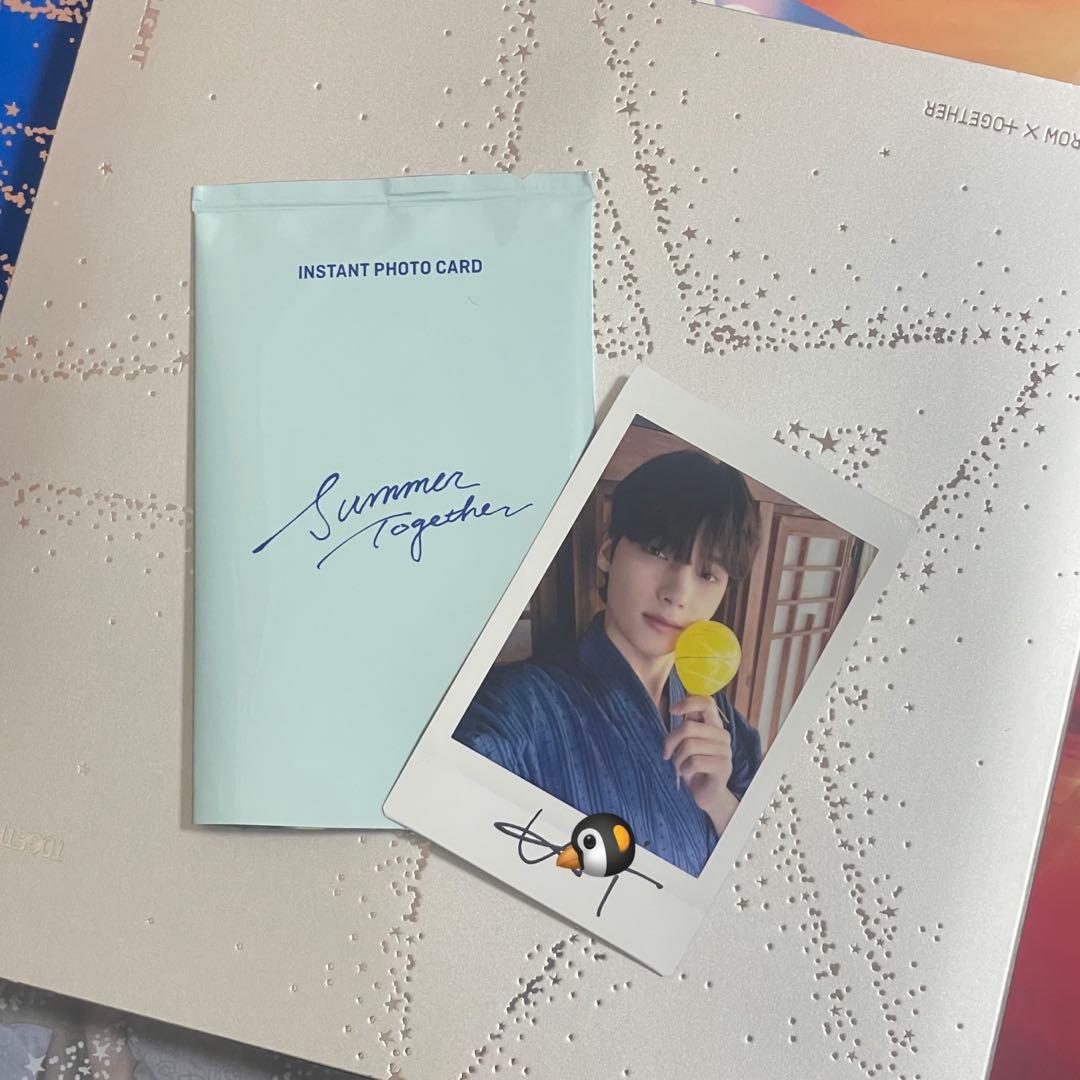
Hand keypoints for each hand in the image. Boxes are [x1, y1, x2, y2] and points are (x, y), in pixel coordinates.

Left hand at [663, 694, 739, 834]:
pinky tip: (686, 774)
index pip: (706, 703)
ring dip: (677, 759)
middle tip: (667, 754)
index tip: (672, 711)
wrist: (706, 795)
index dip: (688, 703)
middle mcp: (722, 735)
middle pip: (688, 727)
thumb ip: (687, 727)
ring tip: (679, 767)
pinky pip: (695, 762)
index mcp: (714, 726)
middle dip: (671, 741)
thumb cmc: (693, 767)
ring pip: (689, 745)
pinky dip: (684, 769)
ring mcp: (725, 751)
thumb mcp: (687, 743)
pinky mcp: (723, 767)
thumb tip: (675, 707)